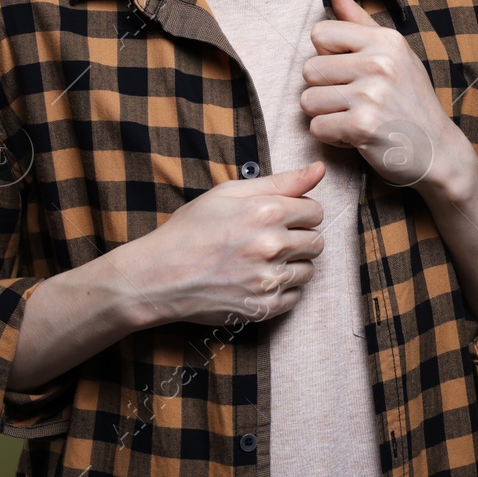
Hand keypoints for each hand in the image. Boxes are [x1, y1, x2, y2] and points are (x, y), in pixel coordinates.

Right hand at [114, 161, 326, 326]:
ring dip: (293, 264)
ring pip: (309, 270)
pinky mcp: (262, 307)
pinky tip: (260, 280)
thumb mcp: (229, 193)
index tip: (283, 218)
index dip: (301, 213)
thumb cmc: (190, 230)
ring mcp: (268, 279)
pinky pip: (295, 296)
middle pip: (316, 241)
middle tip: (271, 240)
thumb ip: (281, 181)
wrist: (157, 276)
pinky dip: (284, 289)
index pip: (315, 211)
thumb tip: (320, 169)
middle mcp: (273, 245)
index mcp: (268, 212)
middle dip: (299, 238)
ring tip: (264, 261)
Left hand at [299, 0, 470, 194]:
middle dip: (324, 89)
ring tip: (354, 117)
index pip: (321, 33)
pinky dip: (332, 136)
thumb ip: (359, 22)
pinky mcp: (363, 126)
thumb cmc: (410, 100)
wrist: (436, 150)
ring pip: (308, 100)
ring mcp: (372, 95)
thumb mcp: (393, 55)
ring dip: (325, 114)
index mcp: (386, 40)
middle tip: (353, 101)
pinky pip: (317, 128)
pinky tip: (356, 135)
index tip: (349, 72)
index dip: (327, 56)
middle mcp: (380, 63)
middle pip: (309, 69)